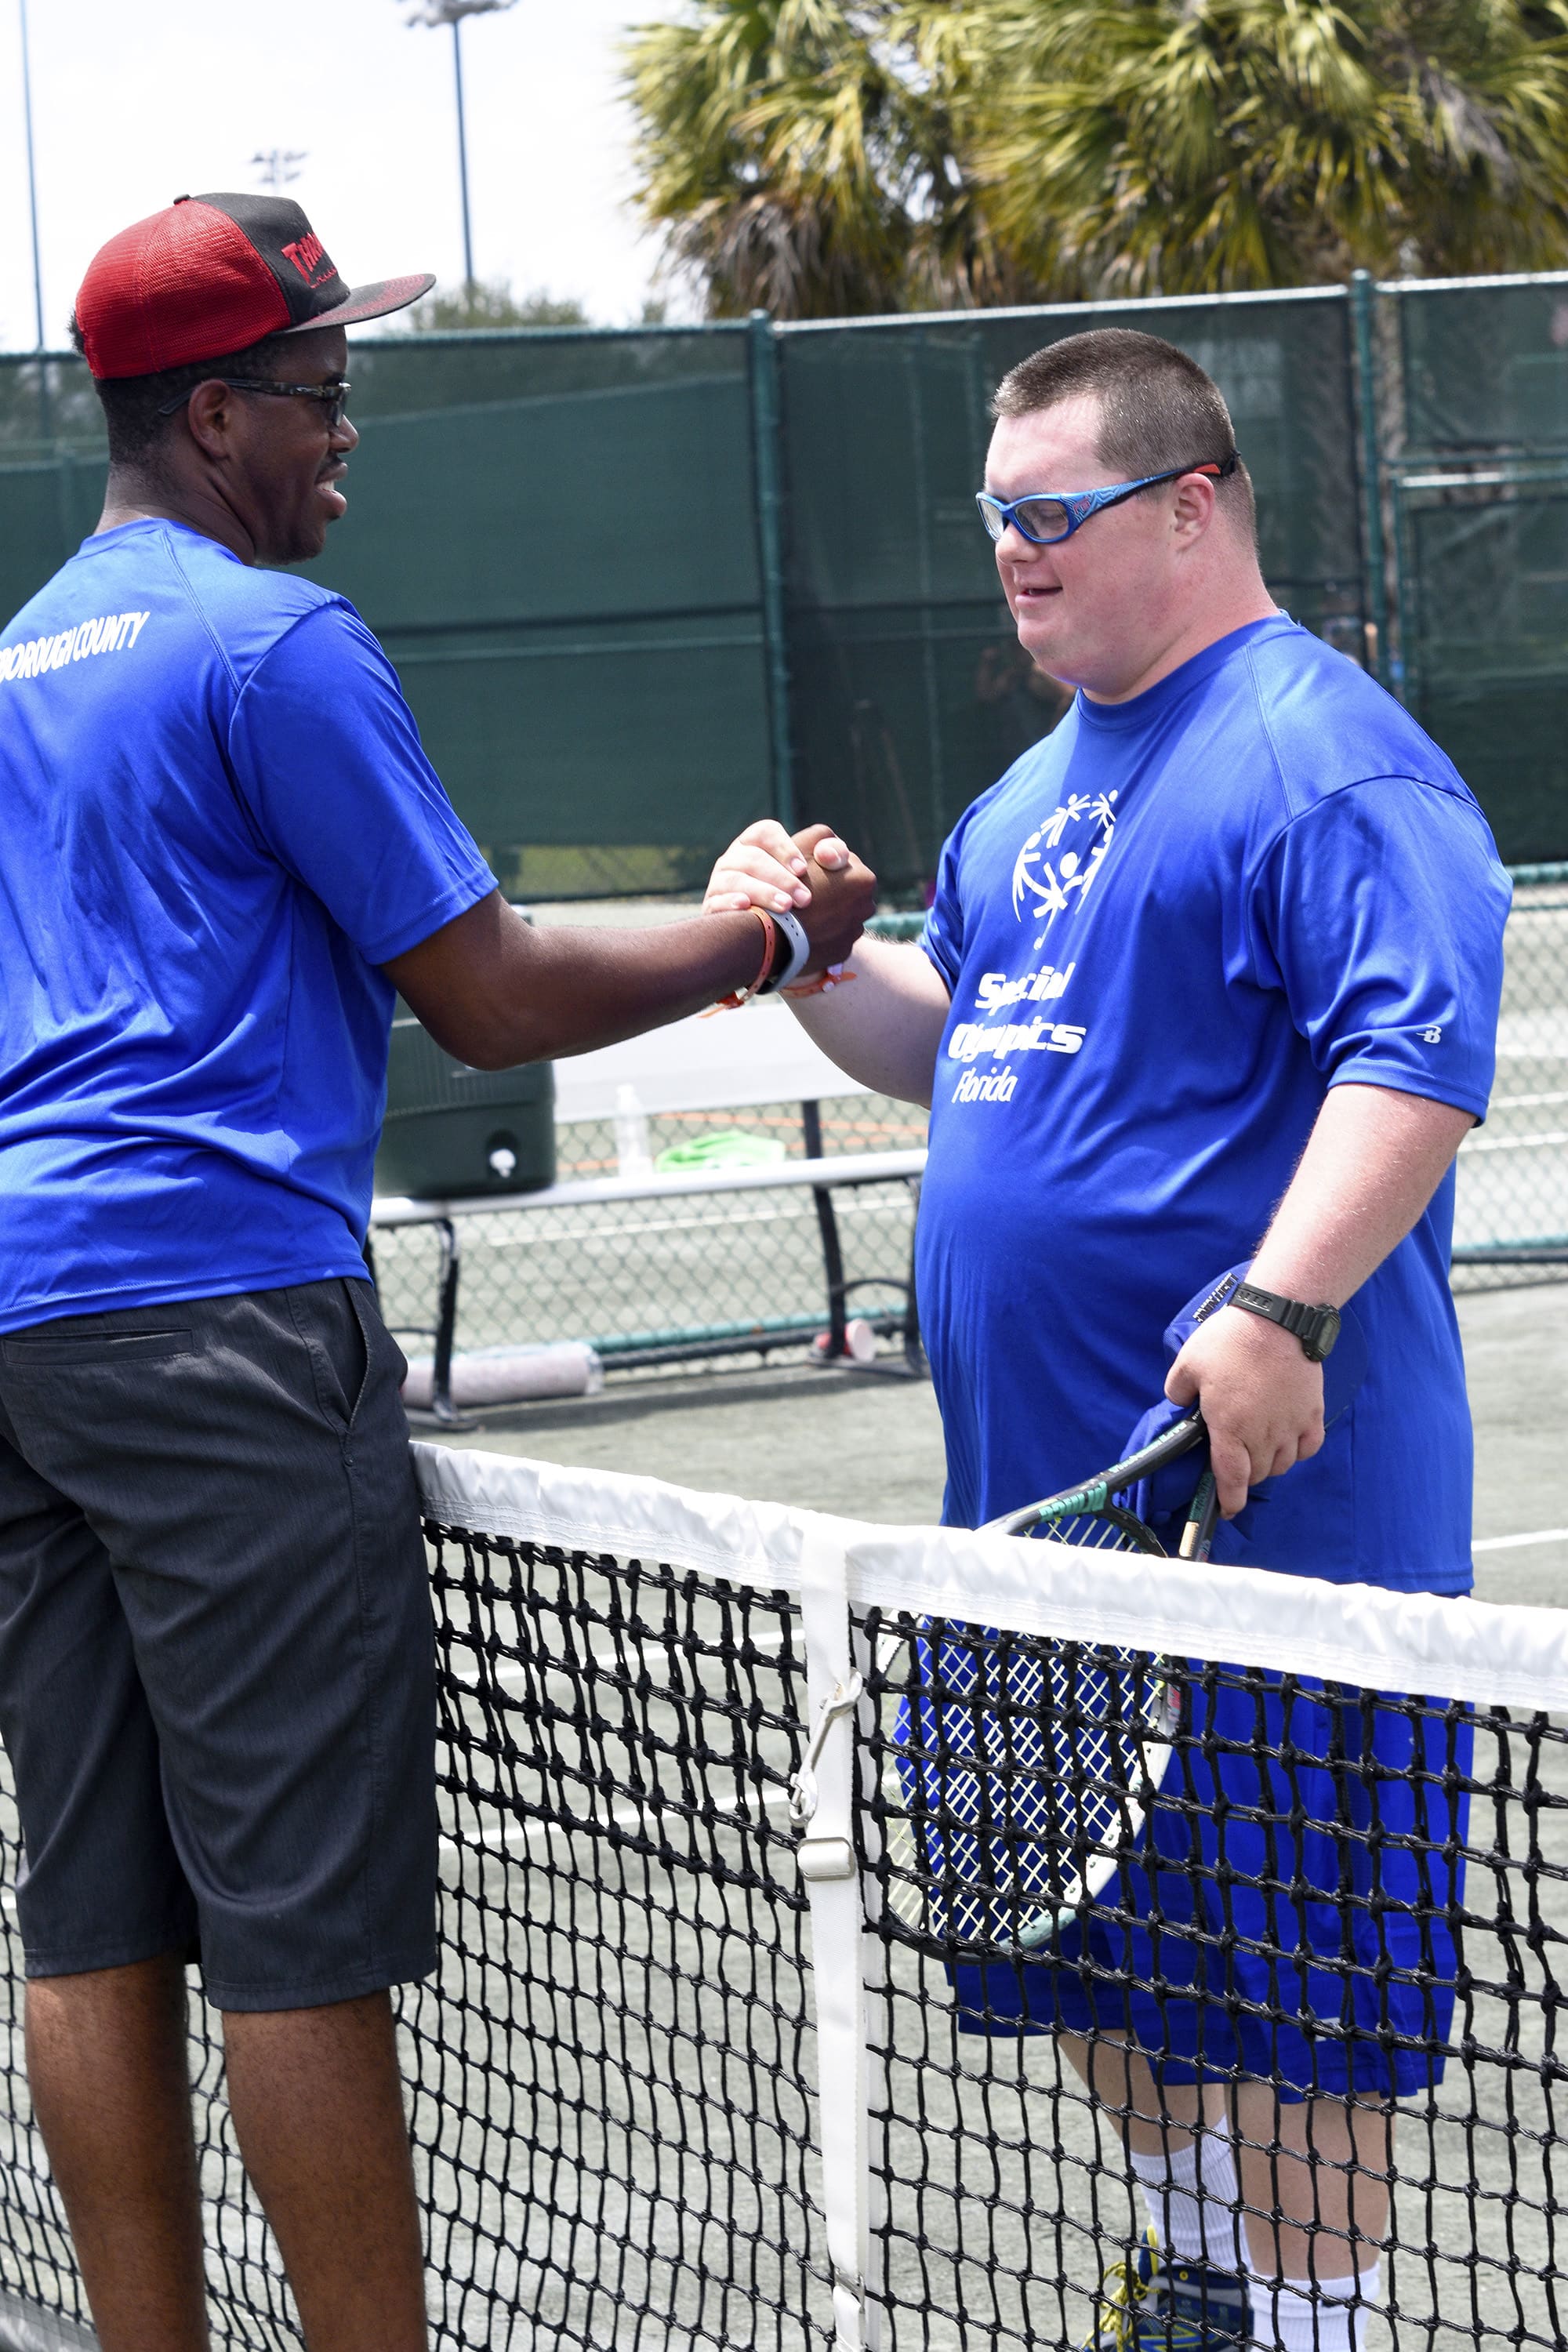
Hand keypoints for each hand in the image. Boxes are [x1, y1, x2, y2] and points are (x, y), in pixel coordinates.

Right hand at [704, 818, 852, 915]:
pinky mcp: (711, 907)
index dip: (784, 847)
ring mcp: (719, 882)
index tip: (803, 869)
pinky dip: (729, 904)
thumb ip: (832, 855)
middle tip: (805, 899)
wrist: (768, 935)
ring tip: (785, 908)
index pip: (765, 832)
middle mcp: (734, 859)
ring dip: (762, 892)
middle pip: (752, 858)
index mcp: (756, 844)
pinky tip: (746, 907)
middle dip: (780, 878)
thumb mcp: (814, 873)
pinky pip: (715, 901)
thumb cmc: (795, 895)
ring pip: (735, 880)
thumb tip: (832, 854)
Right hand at [792, 824, 876, 972]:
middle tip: (801, 891)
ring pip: (839, 913)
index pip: (843, 863)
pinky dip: (820, 932)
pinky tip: (801, 928)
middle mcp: (867, 907)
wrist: (773, 936)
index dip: (821, 864)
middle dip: (828, 888)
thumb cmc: (786, 885)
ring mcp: (854, 932)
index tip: (804, 871)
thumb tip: (833, 853)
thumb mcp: (804, 847)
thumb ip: (825, 840)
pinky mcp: (841, 952)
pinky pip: (832, 936)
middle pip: (845, 890)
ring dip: (825, 911)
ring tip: (800, 911)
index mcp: (864, 879)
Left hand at [1165, 1307, 1325, 1518]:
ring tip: (1258, 1449)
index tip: (1228, 1509)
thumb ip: (1178, 1391)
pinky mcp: (1312, 1412)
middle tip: (1235, 1461)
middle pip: (1256, 1473)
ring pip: (1282, 1463)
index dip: (1229, 1500)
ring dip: (1268, 1464)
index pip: (1231, 1478)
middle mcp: (1263, 1433)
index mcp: (1230, 1427)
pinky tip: (1288, 1442)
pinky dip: (1298, 1452)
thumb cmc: (1230, 1340)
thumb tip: (1180, 1404)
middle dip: (1243, 1475)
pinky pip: (1308, 1447)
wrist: (1278, 1319)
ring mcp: (1291, 1424)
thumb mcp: (1187, 1363)